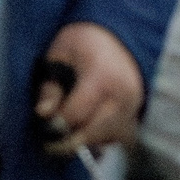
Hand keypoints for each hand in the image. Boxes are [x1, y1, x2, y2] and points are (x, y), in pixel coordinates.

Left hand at [36, 22, 144, 153]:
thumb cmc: (83, 42)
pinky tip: (86, 129)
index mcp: (102, 76)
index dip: (56, 126)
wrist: (117, 35)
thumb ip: (50, 87)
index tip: (44, 128)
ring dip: (85, 141)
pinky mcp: (136, 115)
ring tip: (68, 133)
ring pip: (105, 140)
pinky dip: (101, 140)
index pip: (76, 115)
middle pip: (91, 133)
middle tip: (49, 144)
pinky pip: (117, 139)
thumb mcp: (59, 55)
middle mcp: (122, 95)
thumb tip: (43, 114)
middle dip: (67, 142)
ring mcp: (133, 107)